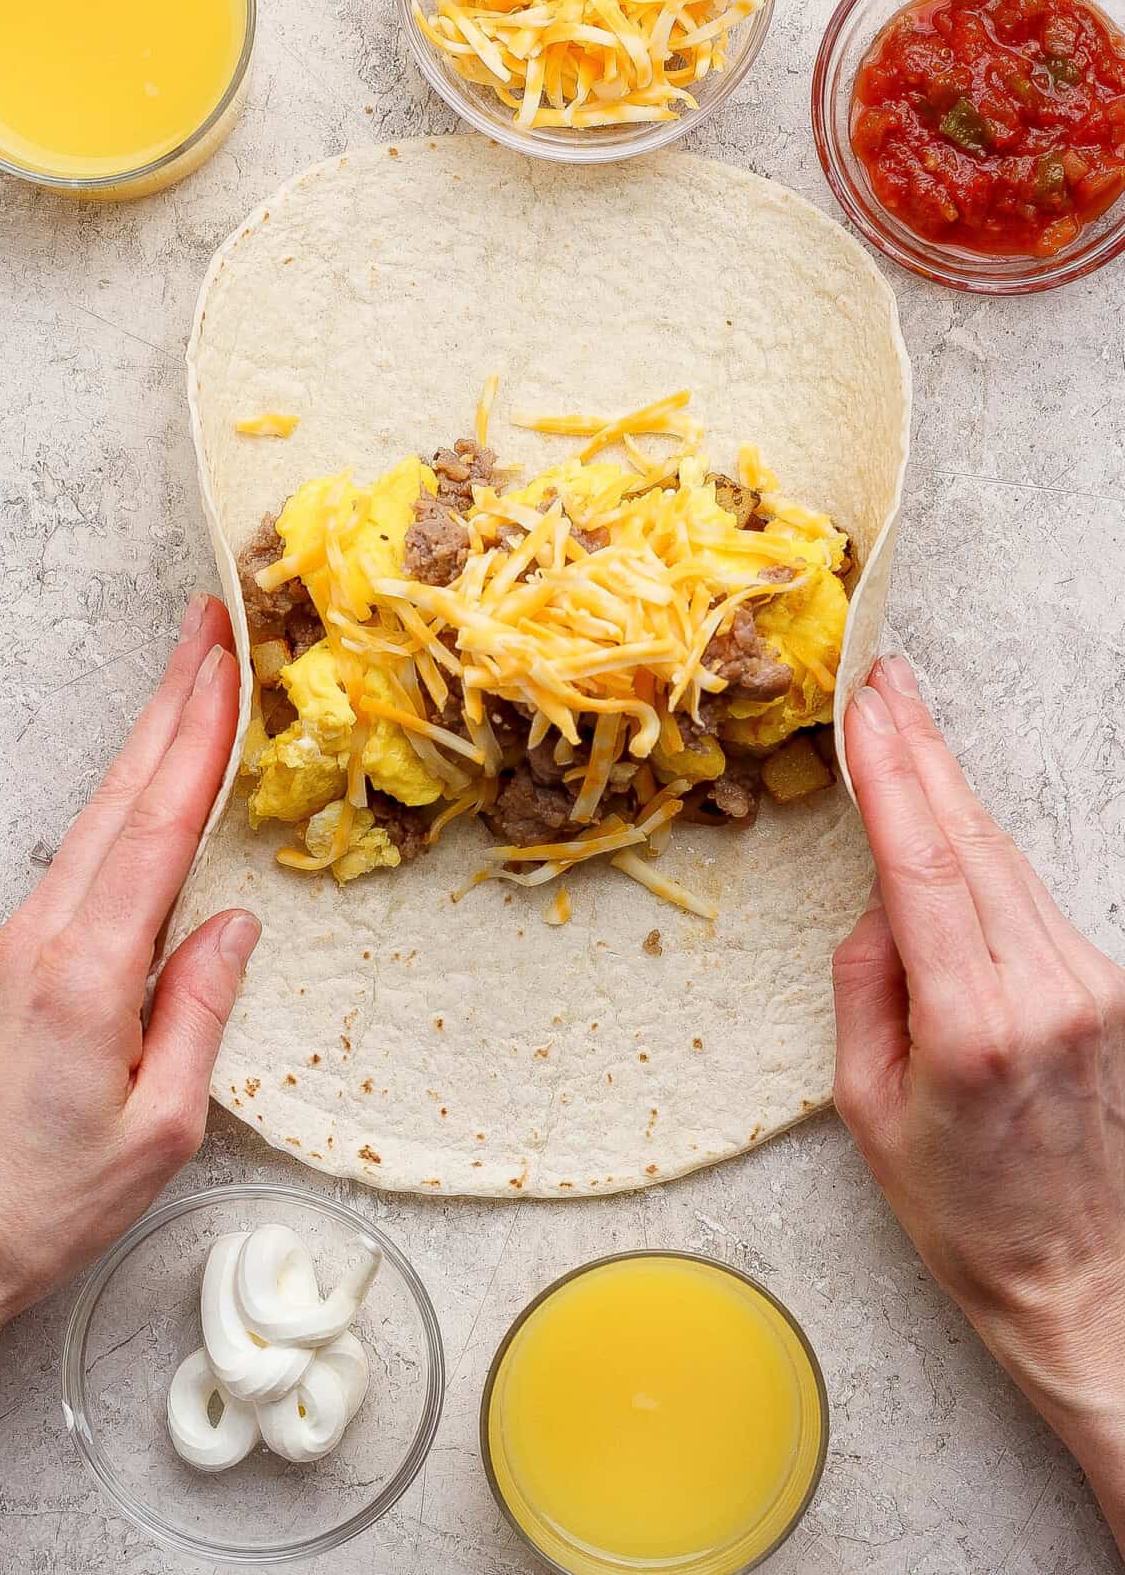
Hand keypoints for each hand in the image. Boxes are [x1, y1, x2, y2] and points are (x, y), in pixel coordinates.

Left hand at [0, 594, 257, 1415]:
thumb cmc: (50, 1200)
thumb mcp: (161, 1126)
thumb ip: (200, 1011)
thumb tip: (235, 925)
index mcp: (88, 973)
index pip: (158, 829)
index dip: (197, 740)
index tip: (227, 668)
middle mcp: (48, 938)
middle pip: (122, 794)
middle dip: (171, 701)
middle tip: (208, 627)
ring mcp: (26, 942)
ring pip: (101, 815)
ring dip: (150, 739)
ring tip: (193, 681)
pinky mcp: (21, 958)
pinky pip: (88, 854)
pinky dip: (131, 797)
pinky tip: (154, 781)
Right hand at [834, 656, 1124, 1547]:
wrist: (1087, 1281)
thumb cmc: (969, 1216)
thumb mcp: (871, 1111)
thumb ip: (865, 989)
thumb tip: (877, 906)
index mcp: (976, 1027)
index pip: (925, 870)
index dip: (894, 780)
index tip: (867, 715)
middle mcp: (1047, 993)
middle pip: (975, 844)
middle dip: (924, 755)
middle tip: (887, 685)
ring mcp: (1090, 986)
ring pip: (1007, 862)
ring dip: (954, 791)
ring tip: (909, 727)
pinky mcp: (1108, 989)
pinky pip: (1031, 898)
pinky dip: (984, 849)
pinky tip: (953, 814)